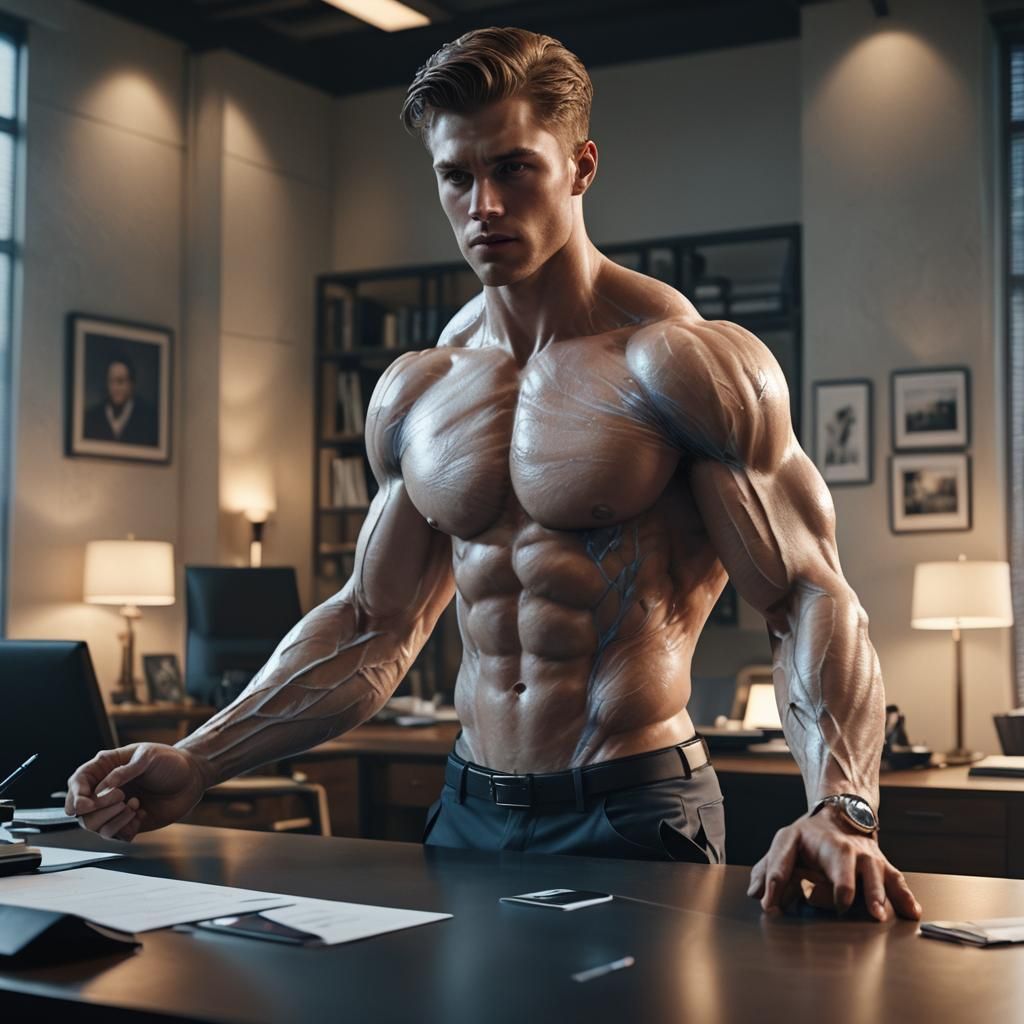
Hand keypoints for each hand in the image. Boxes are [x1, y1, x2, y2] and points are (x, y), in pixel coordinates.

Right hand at [65, 743, 209, 840]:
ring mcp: (116, 809)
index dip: (76, 796)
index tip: (87, 803)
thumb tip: (101, 790)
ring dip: (113, 819)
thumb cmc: (169, 761)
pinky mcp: (128, 823)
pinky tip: (141, 813)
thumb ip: (124, 771)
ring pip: (95, 826)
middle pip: (81, 811)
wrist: (192, 777)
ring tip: (135, 804)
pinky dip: (126, 828)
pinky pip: (115, 836)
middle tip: (122, 797)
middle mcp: (105, 791)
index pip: (77, 784)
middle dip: (98, 808)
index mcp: (105, 768)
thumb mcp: (147, 756)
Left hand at [747, 806, 921, 921]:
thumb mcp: (784, 846)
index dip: (776, 879)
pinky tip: (911, 913)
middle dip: (843, 882)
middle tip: (843, 902)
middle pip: (840, 858)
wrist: (840, 814)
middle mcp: (835, 844)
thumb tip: (757, 896)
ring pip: (872, 869)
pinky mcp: (880, 863)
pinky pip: (895, 879)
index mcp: (801, 837)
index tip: (770, 905)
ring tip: (877, 913)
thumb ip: (768, 870)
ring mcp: (861, 853)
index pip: (784, 854)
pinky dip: (905, 896)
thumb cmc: (808, 839)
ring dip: (876, 891)